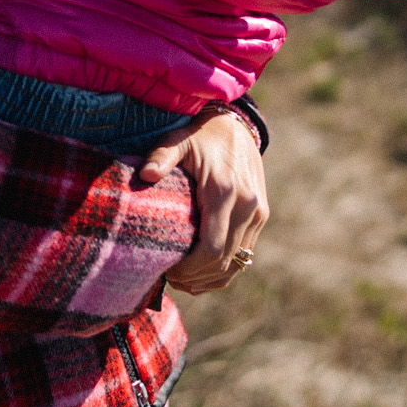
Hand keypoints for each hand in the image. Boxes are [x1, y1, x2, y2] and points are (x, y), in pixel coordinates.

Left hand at [137, 110, 267, 293]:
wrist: (236, 125)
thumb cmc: (199, 135)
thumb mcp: (178, 140)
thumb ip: (161, 156)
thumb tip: (146, 175)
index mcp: (224, 191)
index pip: (211, 247)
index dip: (190, 268)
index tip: (167, 270)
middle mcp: (247, 205)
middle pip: (224, 260)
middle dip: (196, 277)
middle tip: (170, 279)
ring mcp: (258, 213)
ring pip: (238, 262)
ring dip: (211, 278)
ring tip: (183, 280)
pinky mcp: (261, 215)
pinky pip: (246, 254)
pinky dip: (226, 269)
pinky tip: (203, 275)